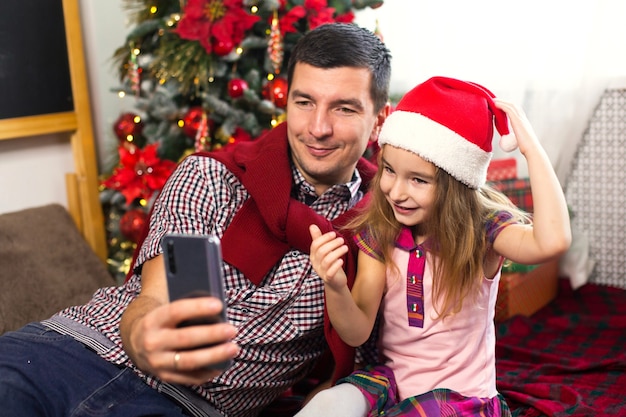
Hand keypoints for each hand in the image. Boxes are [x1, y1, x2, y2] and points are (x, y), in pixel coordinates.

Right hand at [125, 296, 239, 384]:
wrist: (135, 342)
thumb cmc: (162, 321)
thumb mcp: (166, 310)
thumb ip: (186, 309)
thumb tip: (217, 309)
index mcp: (153, 320)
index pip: (176, 311)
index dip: (198, 307)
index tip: (219, 305)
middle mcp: (152, 342)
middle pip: (185, 338)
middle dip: (211, 334)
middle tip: (232, 330)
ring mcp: (157, 362)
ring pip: (188, 361)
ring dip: (214, 356)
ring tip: (233, 348)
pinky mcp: (164, 376)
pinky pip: (189, 378)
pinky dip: (208, 372)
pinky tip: (222, 365)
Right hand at [309, 224, 348, 290]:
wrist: (335, 281)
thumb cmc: (330, 263)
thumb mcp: (324, 250)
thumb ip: (318, 238)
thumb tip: (312, 225)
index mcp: (313, 255)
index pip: (315, 244)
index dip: (324, 238)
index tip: (334, 234)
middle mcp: (315, 263)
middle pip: (321, 251)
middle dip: (332, 244)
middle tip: (342, 240)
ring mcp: (321, 271)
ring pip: (327, 260)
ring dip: (337, 252)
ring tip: (345, 248)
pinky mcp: (328, 278)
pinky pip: (330, 272)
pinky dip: (336, 265)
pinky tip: (342, 260)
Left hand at [493, 98, 540, 155]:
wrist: (532, 149)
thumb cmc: (526, 148)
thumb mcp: (518, 140)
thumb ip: (513, 136)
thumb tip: (506, 139)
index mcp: (524, 122)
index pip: (516, 110)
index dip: (508, 106)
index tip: (500, 105)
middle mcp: (523, 118)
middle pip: (513, 105)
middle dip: (504, 102)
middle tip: (495, 101)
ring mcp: (521, 119)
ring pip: (511, 105)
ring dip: (501, 102)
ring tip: (493, 100)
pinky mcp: (517, 121)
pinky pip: (508, 110)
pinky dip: (502, 105)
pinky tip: (495, 104)